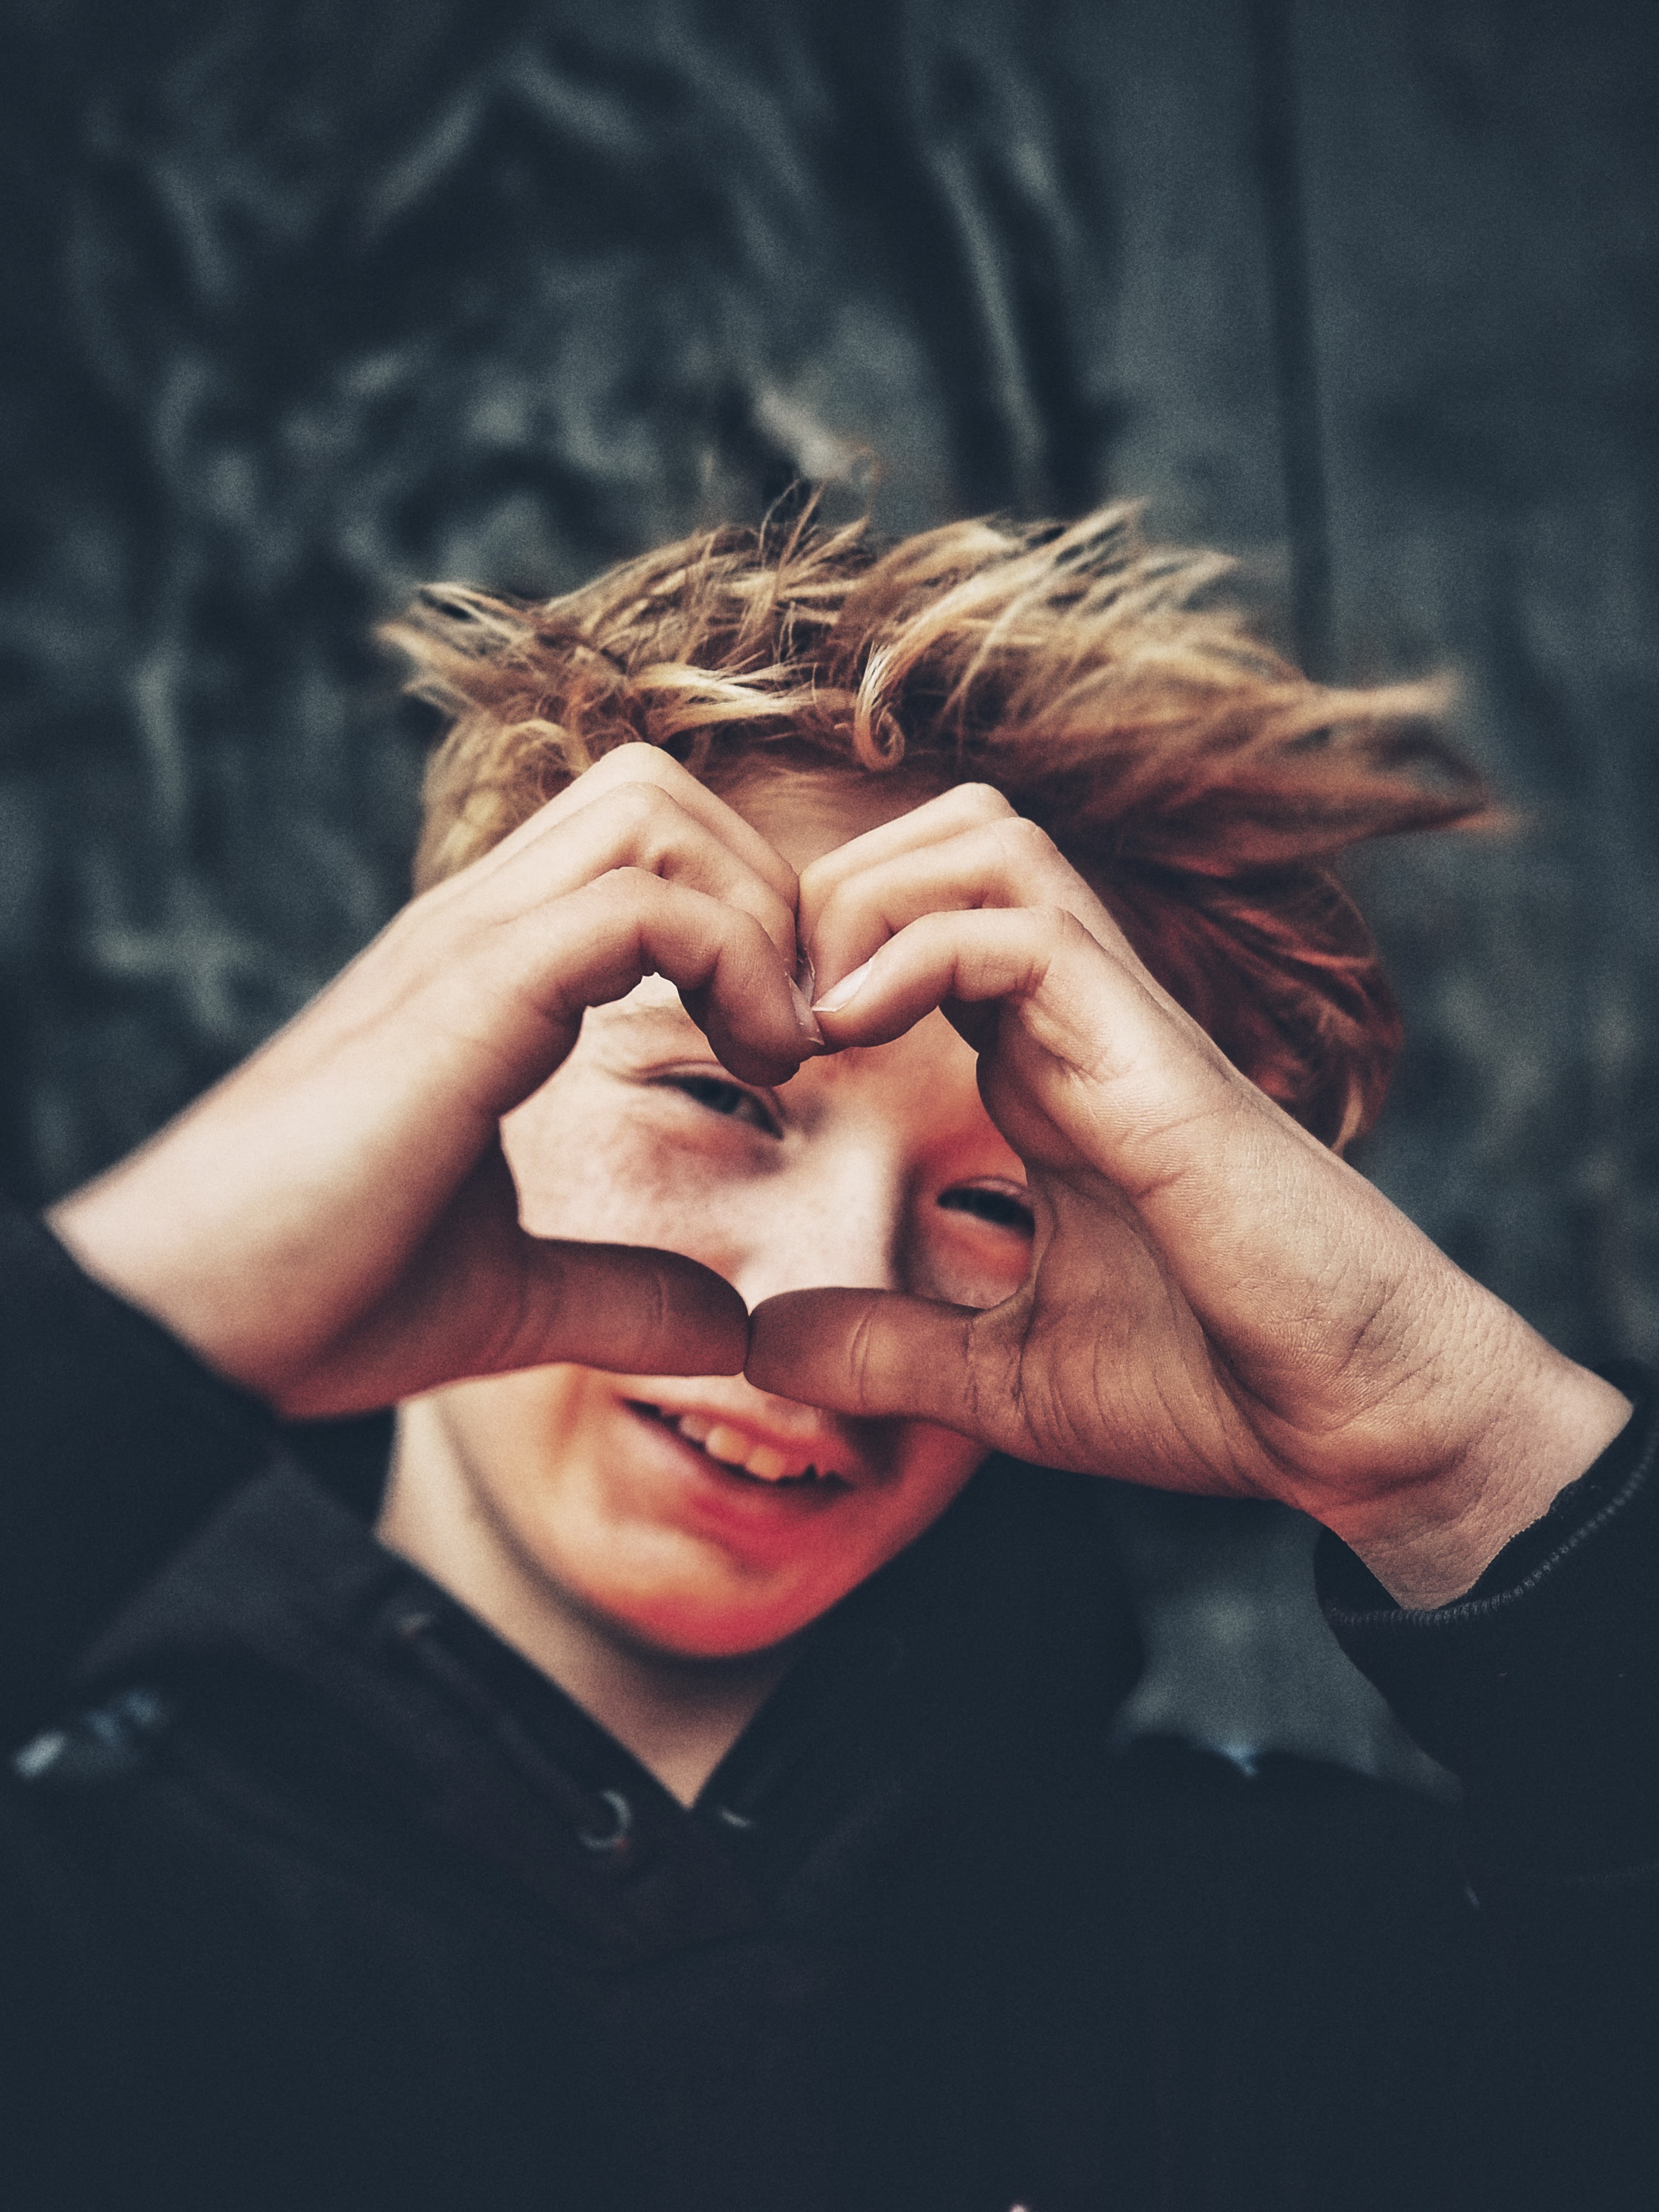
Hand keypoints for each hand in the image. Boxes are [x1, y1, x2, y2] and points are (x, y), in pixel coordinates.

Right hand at [49, 747, 822, 1418]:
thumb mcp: (510, 1299)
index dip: (743, 924)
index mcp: (484, 976)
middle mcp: (473, 932)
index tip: (786, 1056)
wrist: (184, 1327)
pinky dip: (729, 961)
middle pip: (655, 792)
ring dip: (753, 912)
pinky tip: (752, 1067)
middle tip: (797, 1033)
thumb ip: (620, 1295)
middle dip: (764, 889)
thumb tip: (727, 1326)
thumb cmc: (318, 1301)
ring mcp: (461, 950)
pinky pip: (635, 905)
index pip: (637, 849)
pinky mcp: (461, 996)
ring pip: (650, 811)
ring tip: (779, 1048)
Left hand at [748, 786, 1630, 1604]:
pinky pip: (1021, 929)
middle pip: (950, 831)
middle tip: (768, 1021)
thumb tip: (760, 1340)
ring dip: (867, 902)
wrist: (1362, 1419)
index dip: (819, 952)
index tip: (751, 1060)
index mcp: (1045, 1066)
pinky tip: (849, 1040)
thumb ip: (885, 1345)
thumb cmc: (1217, 1386)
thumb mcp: (1003, 1376)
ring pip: (987, 839)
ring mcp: (1123, 1024)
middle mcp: (1081, 1018)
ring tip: (808, 1026)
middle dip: (831, 890)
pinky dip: (913, 953)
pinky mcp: (1156, 1060)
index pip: (923, 920)